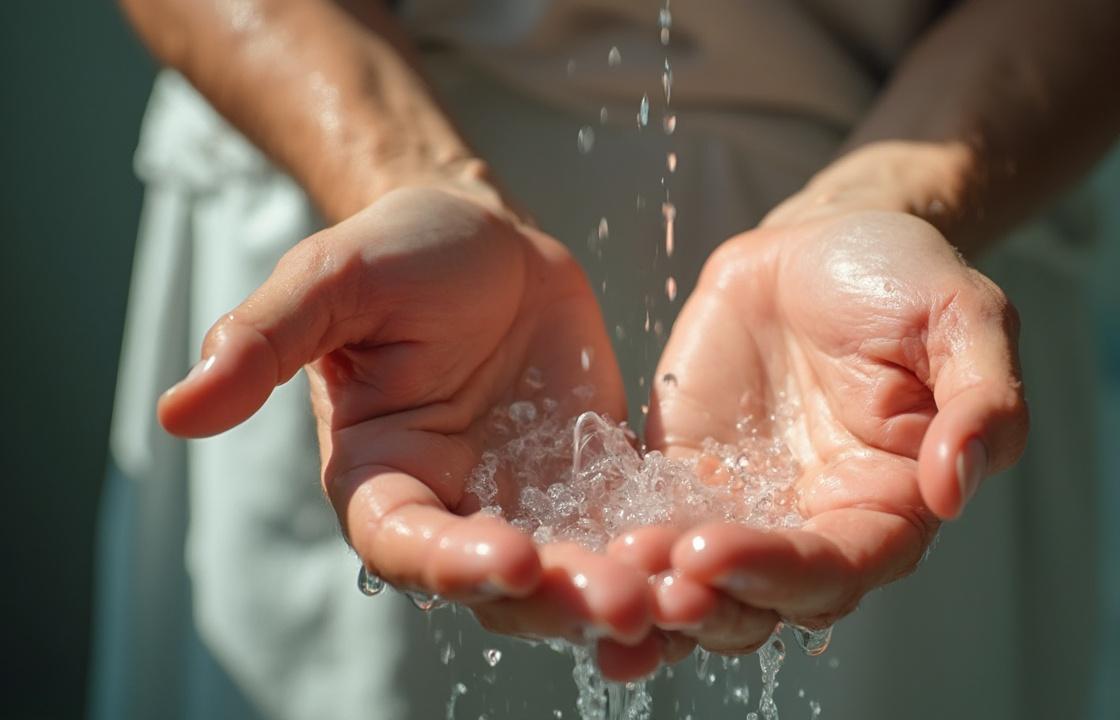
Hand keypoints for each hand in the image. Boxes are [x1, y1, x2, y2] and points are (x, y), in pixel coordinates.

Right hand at [158, 185, 662, 674]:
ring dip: (619, 593)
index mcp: (384, 479)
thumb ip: (265, 339)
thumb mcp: (333, 278)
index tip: (509, 557)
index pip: (407, 544)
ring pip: (573, 573)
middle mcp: (456, 509)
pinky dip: (662, 553)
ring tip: (675, 598)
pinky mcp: (593, 485)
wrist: (485, 238)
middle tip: (622, 599)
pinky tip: (710, 563)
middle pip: (502, 584)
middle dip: (557, 598)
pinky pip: (627, 530)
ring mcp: (530, 502)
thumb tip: (176, 410)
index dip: (451, 562)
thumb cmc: (398, 251)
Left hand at [630, 210, 1027, 651]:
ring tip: (610, 578)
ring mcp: (744, 508)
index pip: (838, 568)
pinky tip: (579, 565)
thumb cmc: (902, 278)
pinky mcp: (684, 479)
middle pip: (762, 600)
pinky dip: (621, 557)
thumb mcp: (965, 318)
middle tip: (655, 584)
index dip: (779, 572)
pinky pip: (651, 531)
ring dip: (657, 595)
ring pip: (701, 585)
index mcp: (889, 506)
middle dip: (708, 601)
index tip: (715, 552)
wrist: (819, 241)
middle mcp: (814, 525)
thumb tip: (956, 489)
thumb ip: (983, 400)